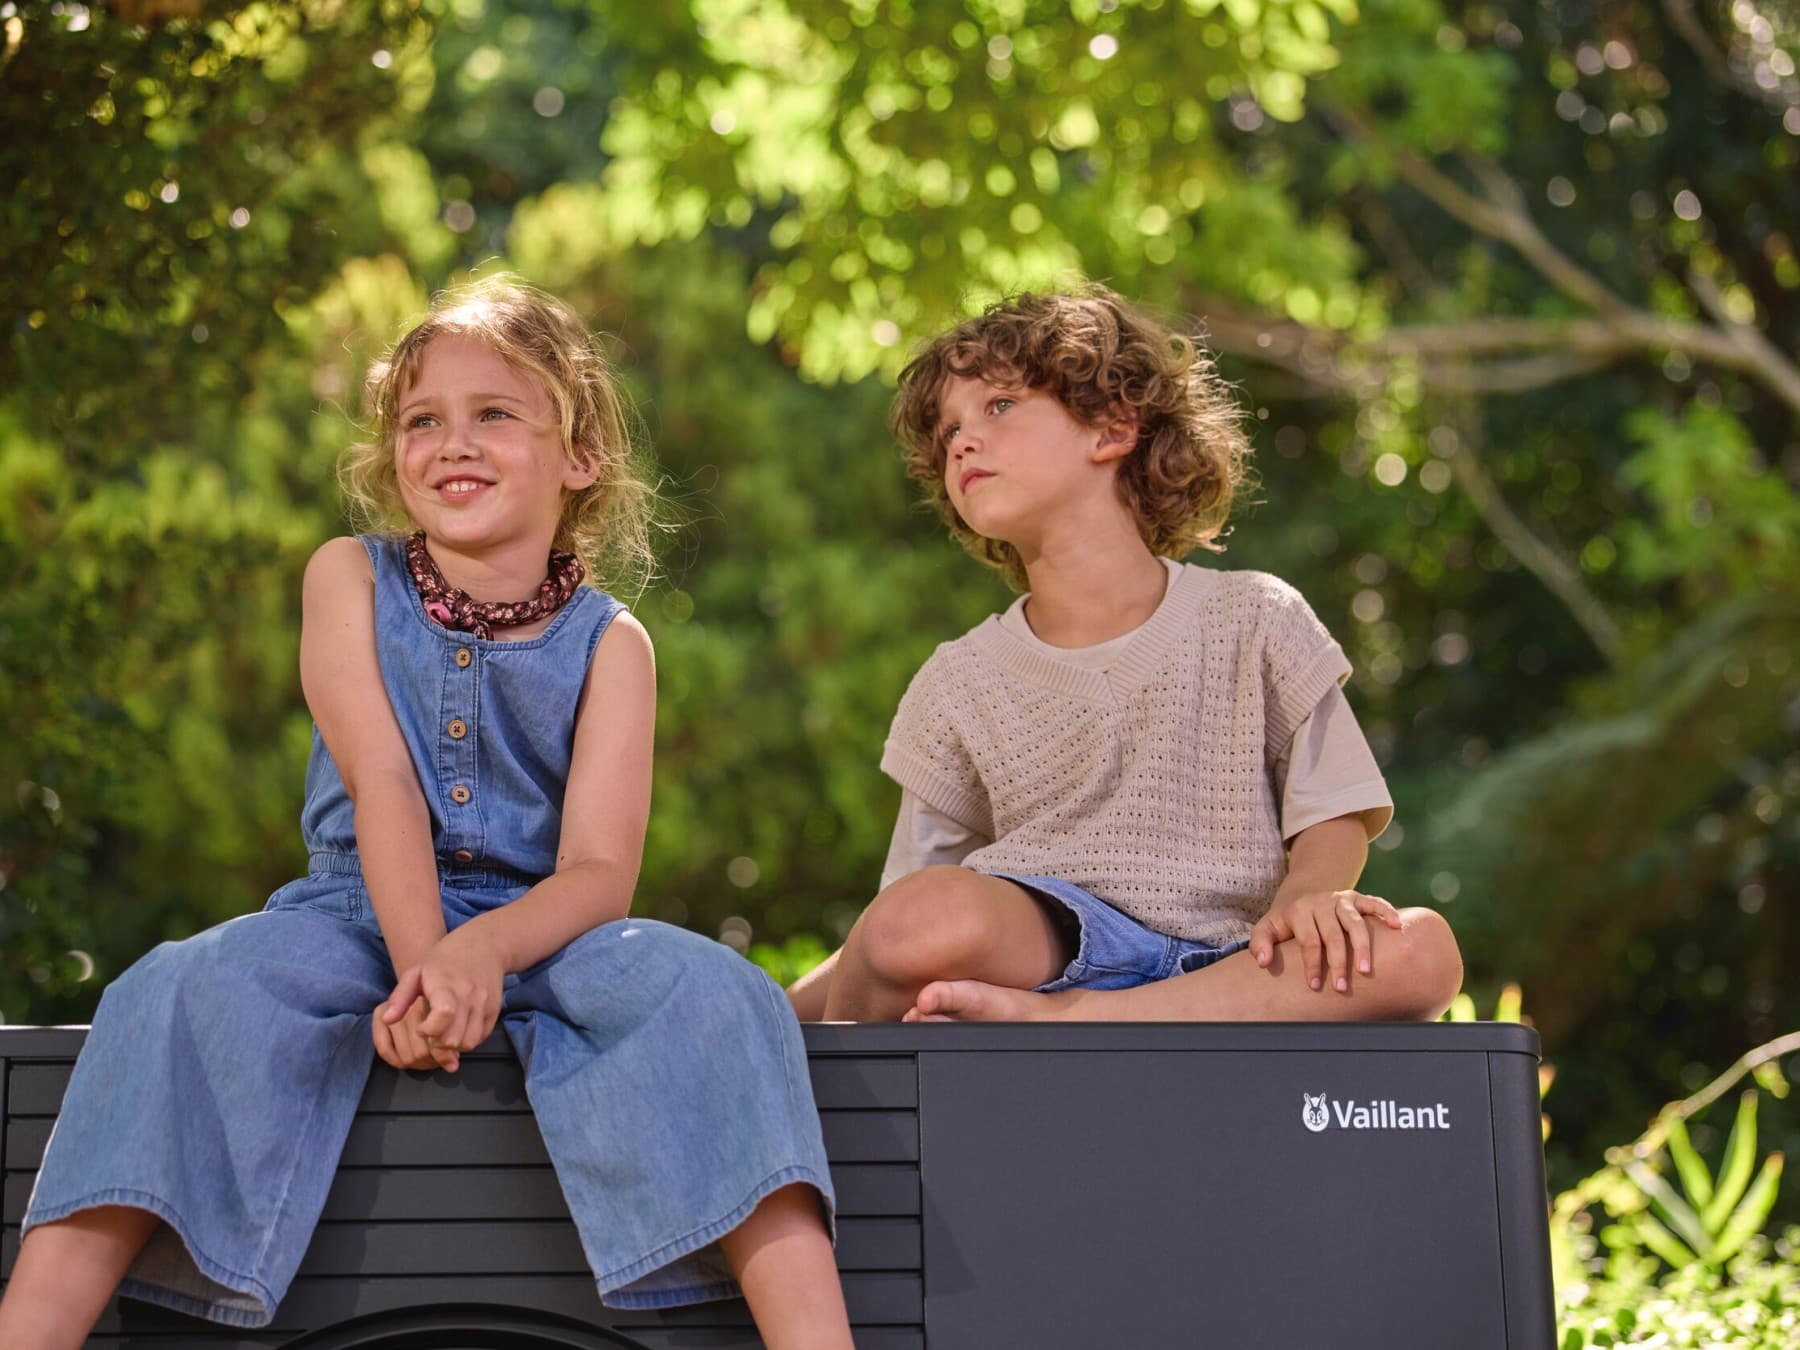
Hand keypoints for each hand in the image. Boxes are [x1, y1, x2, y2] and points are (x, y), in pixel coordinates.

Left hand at [381, 924, 506, 1072]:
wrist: (484, 944)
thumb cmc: (444, 958)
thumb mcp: (417, 971)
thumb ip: (400, 997)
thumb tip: (387, 1021)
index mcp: (447, 984)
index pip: (444, 1015)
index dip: (429, 1030)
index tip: (420, 1028)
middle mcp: (470, 996)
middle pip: (454, 1038)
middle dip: (437, 1044)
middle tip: (429, 1033)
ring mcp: (485, 1004)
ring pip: (469, 1043)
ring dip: (453, 1046)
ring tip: (443, 1033)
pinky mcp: (495, 1010)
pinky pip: (480, 1037)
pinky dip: (467, 1040)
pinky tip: (457, 1028)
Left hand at [1248, 889, 1402, 993]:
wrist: (1303, 896)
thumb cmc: (1287, 922)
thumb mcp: (1267, 928)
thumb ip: (1260, 943)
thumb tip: (1263, 962)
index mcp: (1299, 911)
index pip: (1308, 940)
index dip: (1312, 964)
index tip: (1315, 986)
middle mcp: (1322, 902)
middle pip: (1333, 934)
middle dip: (1338, 962)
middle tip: (1341, 987)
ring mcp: (1342, 899)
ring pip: (1356, 922)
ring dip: (1363, 947)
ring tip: (1366, 971)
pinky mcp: (1358, 897)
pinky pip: (1375, 902)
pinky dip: (1387, 912)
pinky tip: (1397, 927)